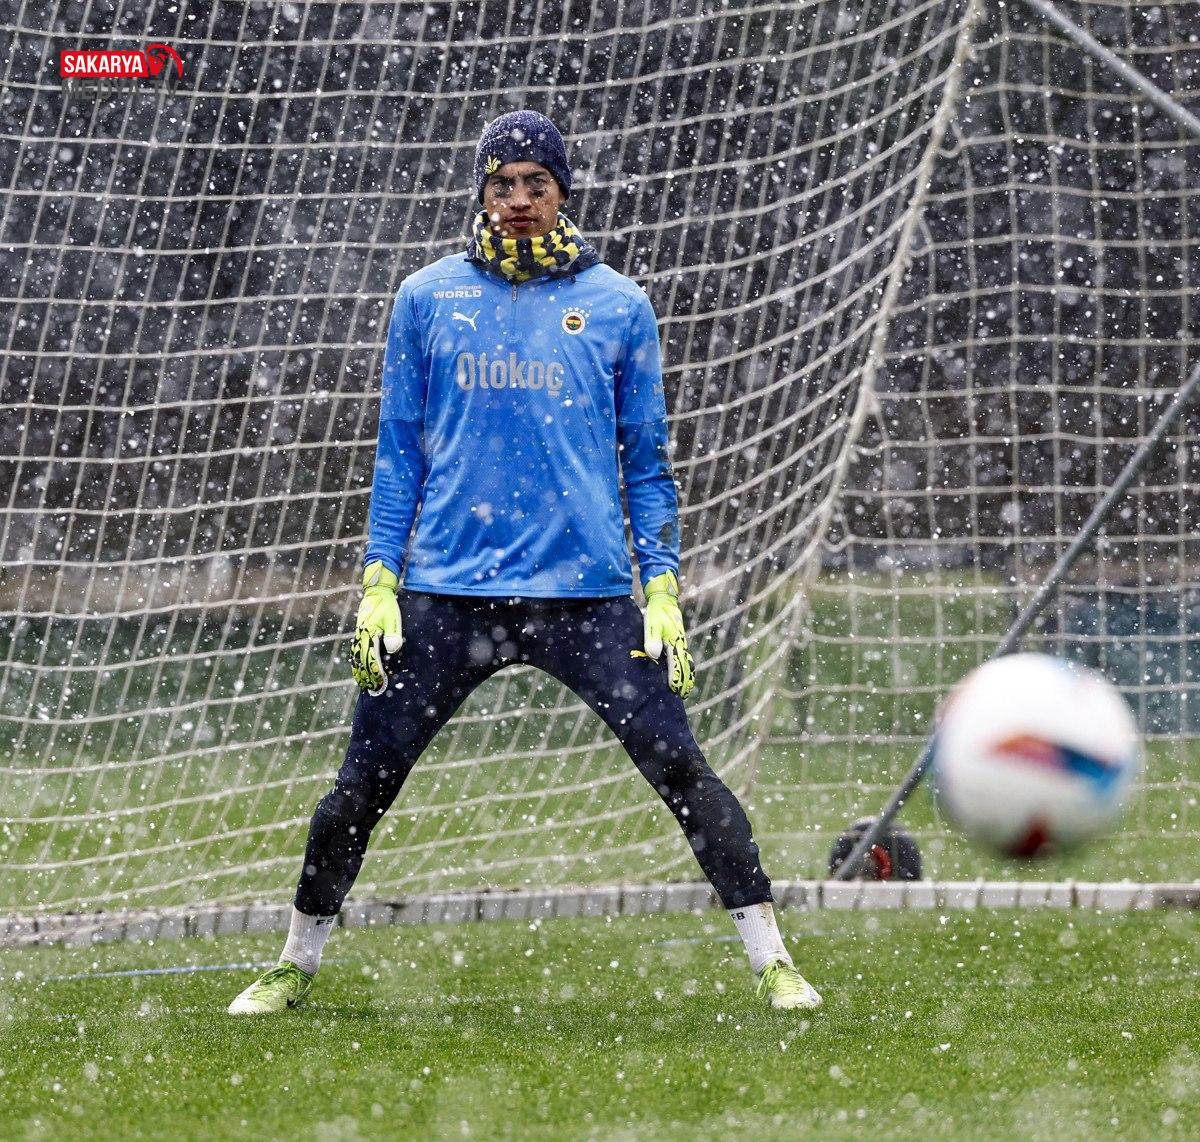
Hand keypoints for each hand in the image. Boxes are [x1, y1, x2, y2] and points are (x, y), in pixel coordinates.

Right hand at [350, 561, 402, 693]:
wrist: (377, 592)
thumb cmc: (387, 605)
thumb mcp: (393, 617)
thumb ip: (393, 633)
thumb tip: (392, 649)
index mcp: (368, 634)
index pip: (370, 659)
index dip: (375, 672)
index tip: (380, 683)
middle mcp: (361, 636)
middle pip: (361, 661)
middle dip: (367, 676)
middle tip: (373, 688)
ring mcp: (359, 635)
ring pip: (356, 657)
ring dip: (360, 671)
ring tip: (364, 684)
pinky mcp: (361, 634)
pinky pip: (357, 651)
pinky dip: (358, 662)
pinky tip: (360, 669)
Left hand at [642, 570, 694, 698]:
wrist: (664, 600)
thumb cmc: (656, 613)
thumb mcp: (651, 625)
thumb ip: (652, 639)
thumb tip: (654, 654)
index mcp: (675, 642)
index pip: (678, 664)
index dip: (676, 678)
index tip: (675, 690)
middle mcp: (681, 644)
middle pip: (686, 666)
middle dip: (685, 681)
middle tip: (683, 695)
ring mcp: (681, 642)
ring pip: (687, 662)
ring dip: (687, 676)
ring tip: (685, 689)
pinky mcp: (678, 640)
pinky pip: (684, 657)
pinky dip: (685, 668)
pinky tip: (683, 673)